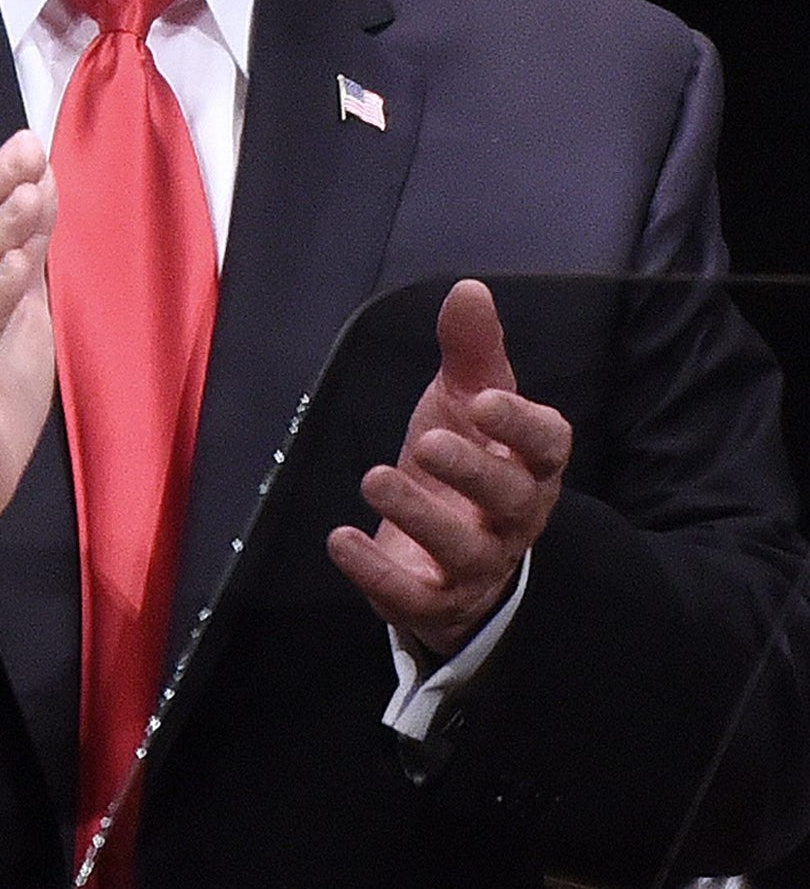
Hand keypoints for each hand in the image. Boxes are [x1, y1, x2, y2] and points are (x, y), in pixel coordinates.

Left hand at [326, 279, 571, 660]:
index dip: (521, 425)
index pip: (548, 445)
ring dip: (418, 517)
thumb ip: (470, 351)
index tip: (484, 400)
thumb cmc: (464, 461)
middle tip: (425, 442)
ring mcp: (477, 564)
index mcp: (530, 465)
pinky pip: (413, 596)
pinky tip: (340, 539)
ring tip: (374, 478)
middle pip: (510, 500)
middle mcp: (513, 517)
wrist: (442, 546)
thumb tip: (468, 288)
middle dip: (472, 472)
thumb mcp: (463, 401)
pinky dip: (376, 572)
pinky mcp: (435, 600)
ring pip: (463, 551)